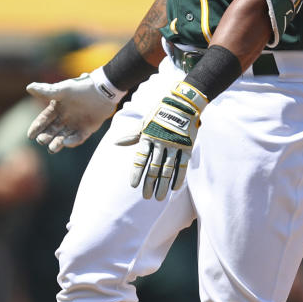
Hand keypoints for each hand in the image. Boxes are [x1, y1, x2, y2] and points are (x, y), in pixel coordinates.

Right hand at [26, 72, 117, 151]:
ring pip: (64, 136)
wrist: (104, 90)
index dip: (37, 127)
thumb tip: (28, 87)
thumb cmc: (82, 87)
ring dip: (57, 143)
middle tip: (41, 141)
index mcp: (57, 107)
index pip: (44, 119)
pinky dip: (73, 141)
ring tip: (52, 149)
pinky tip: (66, 143)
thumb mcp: (64, 89)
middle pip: (52, 130)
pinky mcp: (88, 129)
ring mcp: (76, 124)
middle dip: (46, 136)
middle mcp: (65, 117)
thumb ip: (47, 91)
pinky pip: (79, 138)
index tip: (30, 136)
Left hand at [116, 81, 207, 199]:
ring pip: (167, 169)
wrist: (182, 104)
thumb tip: (115, 143)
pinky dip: (179, 177)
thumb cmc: (160, 114)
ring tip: (159, 197)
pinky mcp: (187, 147)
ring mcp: (175, 146)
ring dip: (163, 185)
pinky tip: (174, 188)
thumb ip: (132, 136)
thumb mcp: (144, 123)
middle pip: (154, 168)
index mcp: (148, 137)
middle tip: (146, 197)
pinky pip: (182, 165)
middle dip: (149, 183)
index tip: (134, 186)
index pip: (141, 159)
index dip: (137, 173)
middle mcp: (161, 143)